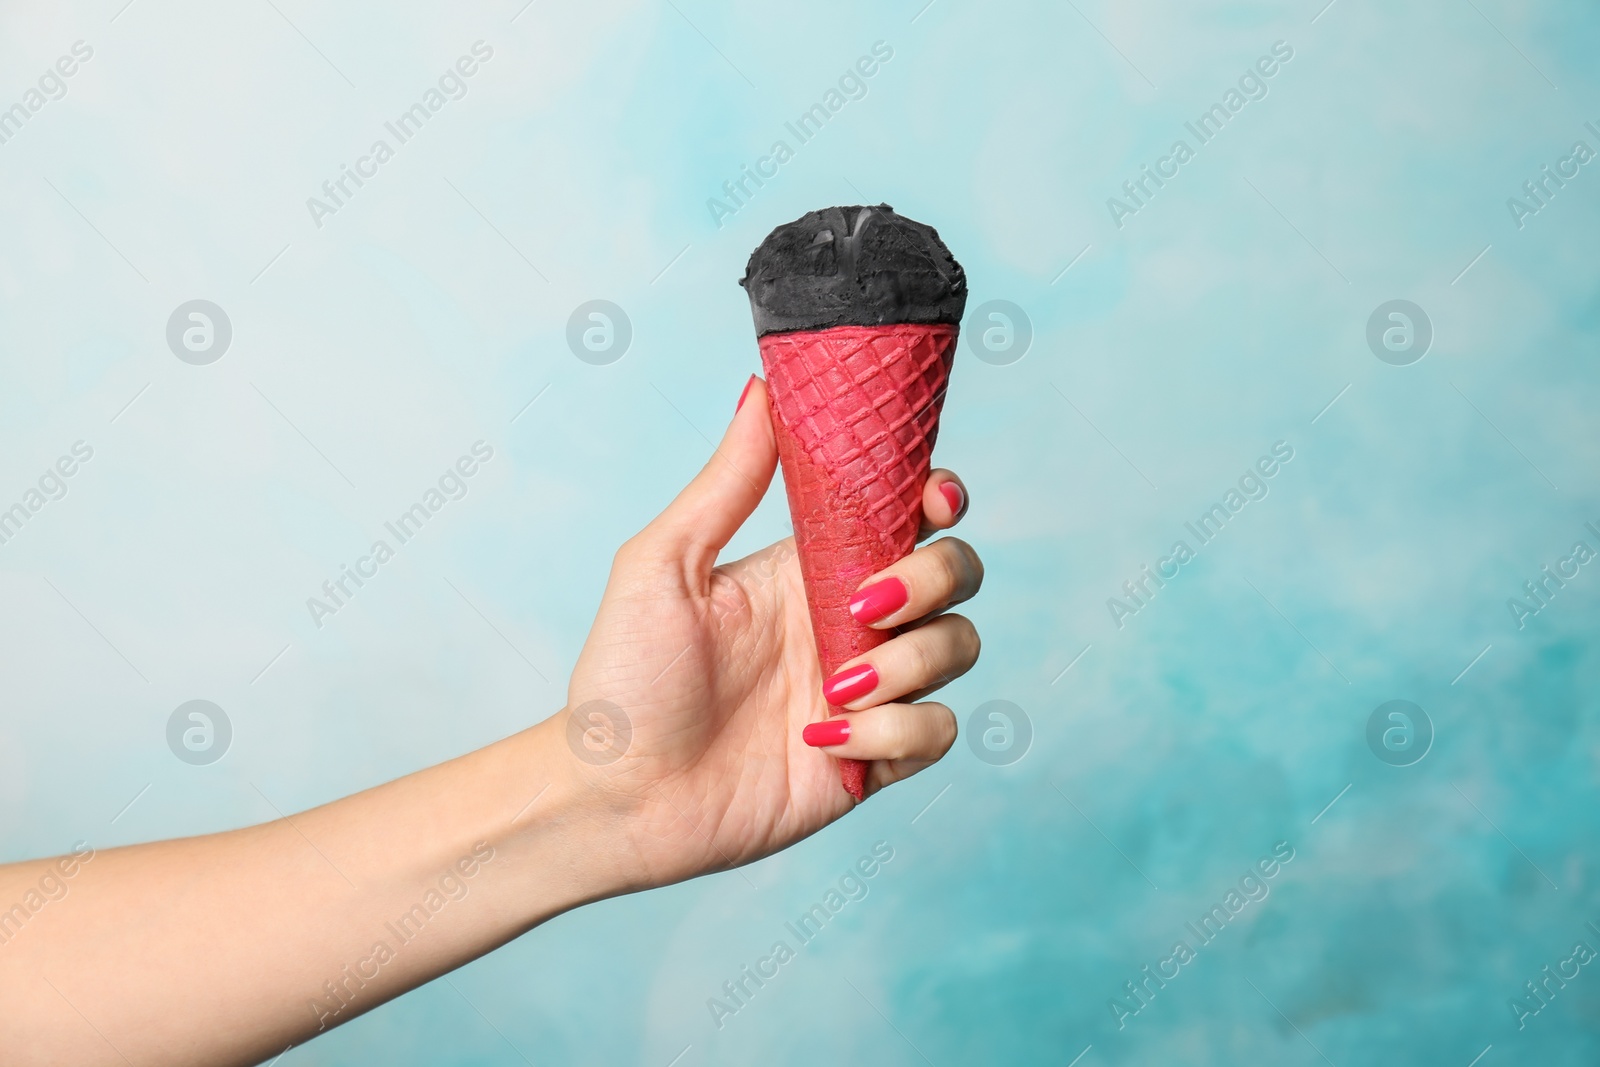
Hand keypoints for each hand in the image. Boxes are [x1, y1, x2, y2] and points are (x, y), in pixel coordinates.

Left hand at [561, 377, 982, 890]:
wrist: (615, 796)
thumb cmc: (624, 677)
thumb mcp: (664, 564)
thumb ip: (726, 482)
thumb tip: (762, 388)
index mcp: (811, 565)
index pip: (908, 513)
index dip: (940, 497)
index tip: (932, 500)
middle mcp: (850, 622)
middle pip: (955, 574)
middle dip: (932, 580)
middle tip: (861, 608)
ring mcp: (868, 692)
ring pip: (957, 648)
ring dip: (910, 663)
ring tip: (832, 689)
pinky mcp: (872, 759)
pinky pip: (935, 732)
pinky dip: (898, 732)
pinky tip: (824, 740)